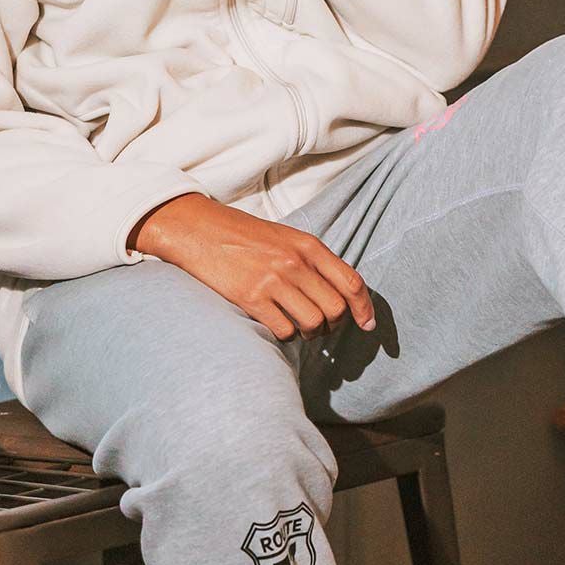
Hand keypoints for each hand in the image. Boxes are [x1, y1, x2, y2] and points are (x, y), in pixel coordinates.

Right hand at [127, 193, 375, 341]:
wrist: (198, 229)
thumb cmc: (242, 235)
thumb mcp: (284, 238)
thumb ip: (311, 260)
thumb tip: (339, 292)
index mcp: (308, 245)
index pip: (351, 282)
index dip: (364, 308)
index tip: (367, 325)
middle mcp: (295, 263)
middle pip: (335, 309)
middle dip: (333, 326)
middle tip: (320, 327)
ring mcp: (273, 281)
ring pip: (313, 324)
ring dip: (310, 334)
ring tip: (299, 328)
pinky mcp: (251, 298)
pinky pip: (284, 330)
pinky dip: (285, 335)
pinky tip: (276, 325)